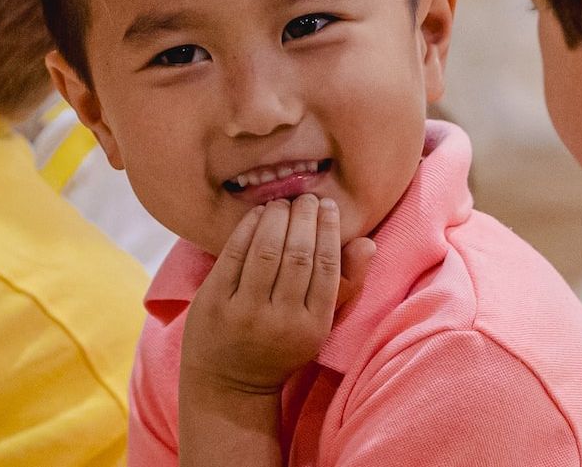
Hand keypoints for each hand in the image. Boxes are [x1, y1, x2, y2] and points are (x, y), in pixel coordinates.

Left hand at [181, 195, 375, 395]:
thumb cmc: (281, 347)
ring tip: (283, 203)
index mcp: (313, 325)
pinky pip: (234, 254)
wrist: (230, 384)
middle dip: (304, 217)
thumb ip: (346, 284)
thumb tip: (367, 242)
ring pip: (267, 249)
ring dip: (277, 217)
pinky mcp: (214, 302)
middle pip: (298, 252)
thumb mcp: (319, 325)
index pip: (326, 265)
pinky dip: (248, 227)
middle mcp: (281, 319)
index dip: (328, 229)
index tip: (328, 206)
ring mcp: (245, 311)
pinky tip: (258, 214)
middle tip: (306, 198)